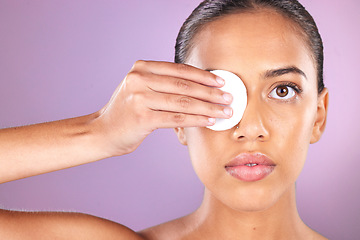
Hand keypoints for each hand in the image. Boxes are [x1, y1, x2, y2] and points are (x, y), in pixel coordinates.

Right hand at [94, 60, 232, 155]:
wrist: (102, 131)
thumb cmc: (126, 111)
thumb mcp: (140, 88)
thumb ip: (163, 83)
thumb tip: (199, 86)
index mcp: (141, 68)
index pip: (180, 70)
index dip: (203, 76)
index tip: (221, 83)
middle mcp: (139, 79)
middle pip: (184, 85)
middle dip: (210, 93)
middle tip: (229, 98)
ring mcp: (139, 98)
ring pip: (183, 102)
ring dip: (208, 107)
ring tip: (224, 112)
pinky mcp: (141, 117)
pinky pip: (176, 118)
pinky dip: (196, 120)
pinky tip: (209, 121)